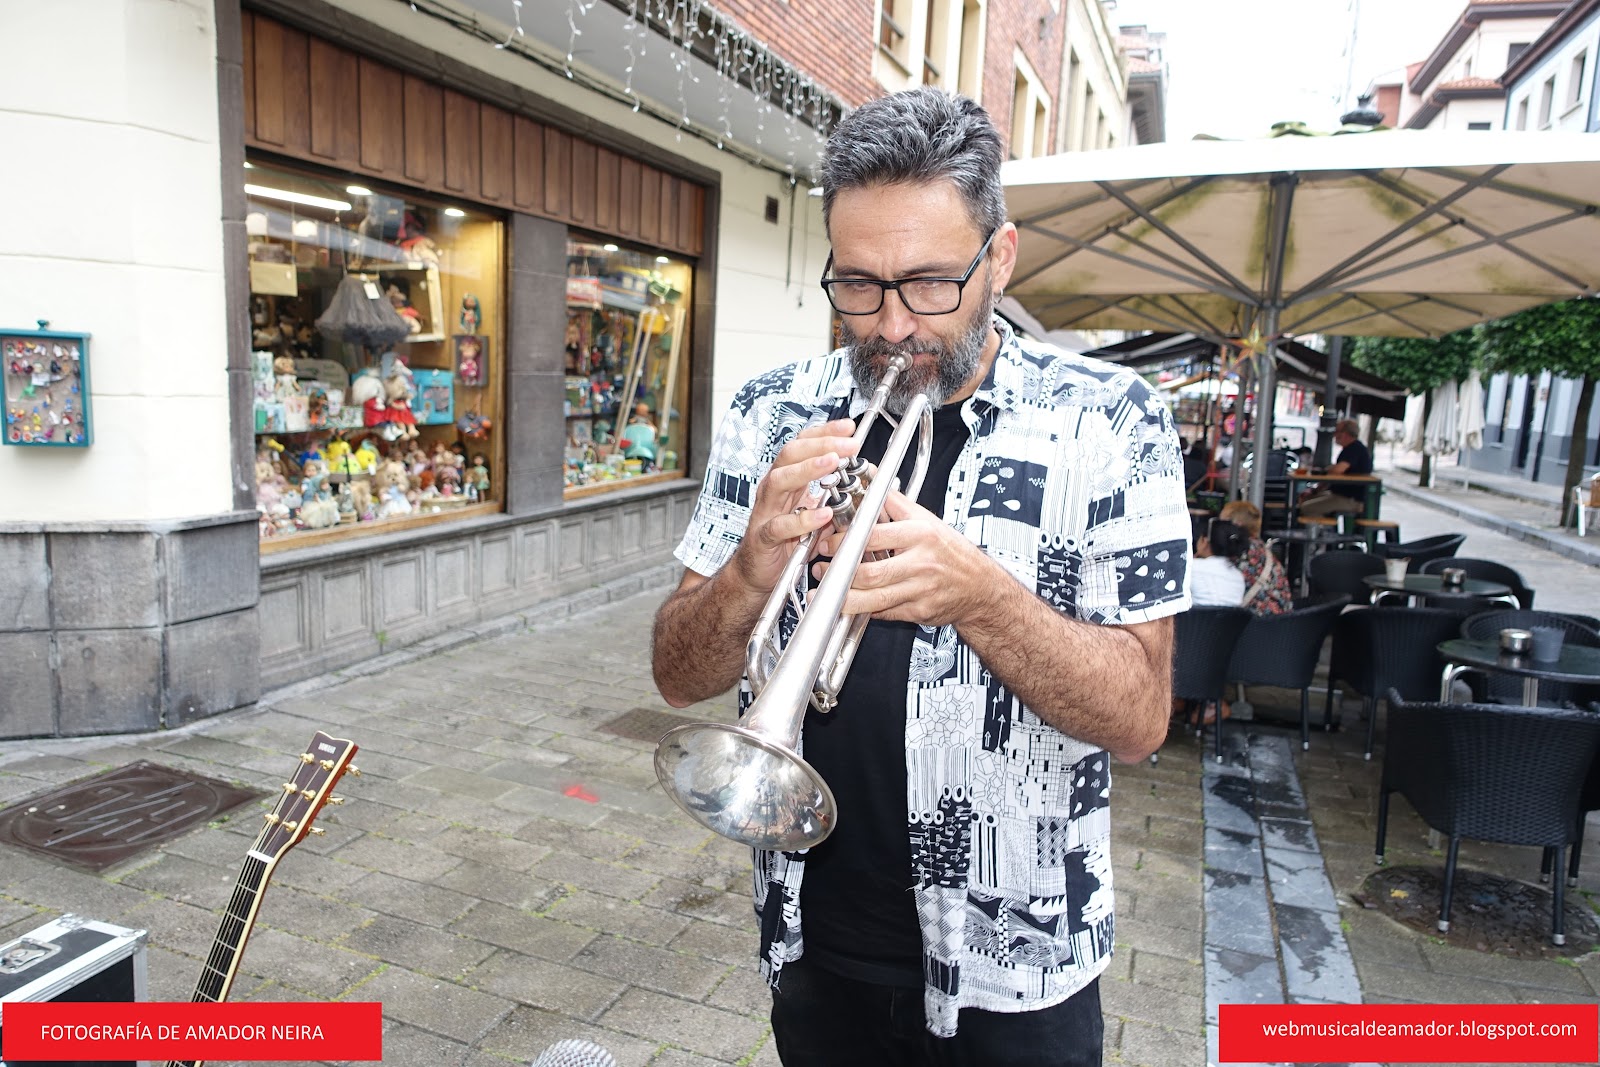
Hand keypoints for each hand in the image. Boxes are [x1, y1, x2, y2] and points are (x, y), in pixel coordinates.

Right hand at [727, 419, 859, 593]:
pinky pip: (780, 525)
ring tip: (833, 462)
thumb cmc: (783, 541)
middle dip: (821, 444)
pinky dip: (802, 520)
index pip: (802, 446)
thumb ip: (831, 498)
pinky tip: (822, 515)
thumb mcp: (812, 512)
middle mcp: (773, 490)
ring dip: (808, 469)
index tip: (849, 428)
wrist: (756, 572)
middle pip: (791, 455)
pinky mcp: (763, 537)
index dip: (825, 433)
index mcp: (786, 480)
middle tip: (848, 444)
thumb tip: (860, 485)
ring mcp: (766, 511)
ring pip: (780, 481)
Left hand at [812, 492, 1002, 626]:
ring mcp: (920, 590)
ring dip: (844, 597)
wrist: (980, 586)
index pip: (875, 536)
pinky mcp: (918, 611)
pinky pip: (884, 612)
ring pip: (874, 598)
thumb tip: (870, 477)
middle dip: (839, 572)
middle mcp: (921, 562)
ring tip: (826, 591)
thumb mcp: (927, 520)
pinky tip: (849, 603)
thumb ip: (894, 502)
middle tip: (822, 566)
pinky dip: (864, 609)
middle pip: (871, 572)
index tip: (829, 540)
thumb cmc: (952, 551)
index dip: (845, 540)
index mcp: (921, 534)